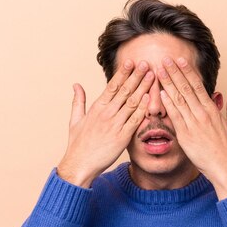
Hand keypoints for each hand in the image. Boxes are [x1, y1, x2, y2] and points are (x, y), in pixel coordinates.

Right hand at [57, 59, 153, 186]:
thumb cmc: (77, 144)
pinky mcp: (121, 137)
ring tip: (151, 76)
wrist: (80, 164)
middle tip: (146, 63)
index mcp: (96, 108)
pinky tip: (149, 99)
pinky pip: (134, 120)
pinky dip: (142, 109)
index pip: (112, 86)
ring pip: (131, 102)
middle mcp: (106, 114)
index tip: (131, 62)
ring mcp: (114, 125)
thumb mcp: (75, 120)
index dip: (122, 73)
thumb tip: (76, 85)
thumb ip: (78, 101)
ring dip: (142, 88)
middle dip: (136, 76)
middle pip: (124, 90)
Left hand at [157, 56, 226, 198]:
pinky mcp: (186, 135)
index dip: (188, 71)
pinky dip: (167, 103)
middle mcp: (203, 113)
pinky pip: (175, 116)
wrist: (226, 168)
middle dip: (174, 72)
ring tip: (158, 70)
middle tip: (165, 59)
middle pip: (186, 88)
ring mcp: (194, 123)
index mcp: (213, 110)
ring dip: (167, 83)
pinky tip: (160, 93)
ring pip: (178, 99)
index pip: (198, 86)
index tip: (180, 60)